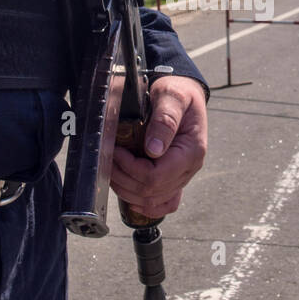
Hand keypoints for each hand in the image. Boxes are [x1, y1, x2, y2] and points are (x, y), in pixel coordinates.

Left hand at [110, 75, 207, 219]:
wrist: (184, 94)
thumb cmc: (178, 93)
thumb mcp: (172, 96)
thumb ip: (165, 119)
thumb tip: (154, 149)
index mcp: (192, 151)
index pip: (157, 176)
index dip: (131, 168)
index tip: (116, 151)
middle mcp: (189, 168)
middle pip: (152, 191)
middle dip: (124, 178)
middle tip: (107, 159)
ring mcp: (183, 175)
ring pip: (153, 199)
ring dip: (128, 190)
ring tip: (113, 171)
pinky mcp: (175, 177)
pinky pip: (166, 203)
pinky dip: (147, 206)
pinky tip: (132, 199)